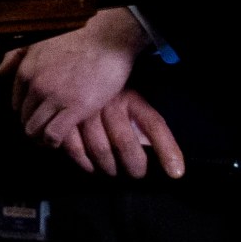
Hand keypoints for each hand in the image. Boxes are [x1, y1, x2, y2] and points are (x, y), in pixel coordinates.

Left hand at [2, 7, 145, 148]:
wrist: (107, 41)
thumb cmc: (77, 42)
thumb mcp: (38, 44)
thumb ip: (16, 57)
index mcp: (26, 71)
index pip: (17, 104)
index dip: (27, 114)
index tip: (39, 117)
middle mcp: (36, 85)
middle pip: (25, 119)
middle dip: (34, 127)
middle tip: (46, 131)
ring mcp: (55, 97)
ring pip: (34, 130)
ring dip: (40, 138)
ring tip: (51, 140)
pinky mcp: (75, 108)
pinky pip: (53, 135)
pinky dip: (52, 142)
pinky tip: (59, 141)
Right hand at [58, 86, 184, 178]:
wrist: (74, 67)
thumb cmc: (108, 92)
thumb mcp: (131, 100)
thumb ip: (143, 126)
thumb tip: (161, 157)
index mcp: (131, 97)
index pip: (154, 125)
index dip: (167, 150)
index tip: (175, 173)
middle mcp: (109, 103)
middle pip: (124, 142)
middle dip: (133, 166)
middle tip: (136, 174)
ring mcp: (85, 111)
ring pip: (99, 149)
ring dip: (108, 168)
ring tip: (112, 172)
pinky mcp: (65, 119)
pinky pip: (75, 149)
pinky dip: (84, 164)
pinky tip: (91, 167)